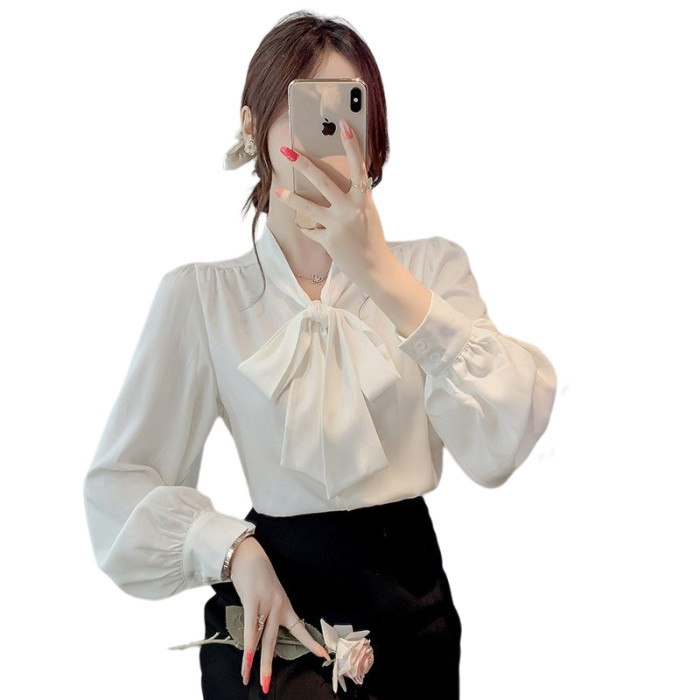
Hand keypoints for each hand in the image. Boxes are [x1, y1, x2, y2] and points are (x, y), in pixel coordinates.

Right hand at [229, 536, 329, 691]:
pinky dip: (248, 646)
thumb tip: (262, 642)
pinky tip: (246, 659)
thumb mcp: (268, 597)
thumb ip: (268, 616)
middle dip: (269, 666)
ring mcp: (266, 603)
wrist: (248, 554)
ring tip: (250, 679)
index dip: (311, 643)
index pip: (300, 628)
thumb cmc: (257, 577)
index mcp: (285, 606)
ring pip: (261, 639)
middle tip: (267, 687)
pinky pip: (250, 627)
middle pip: (274, 641)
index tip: (324, 656)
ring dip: (254, 662)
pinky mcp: (253, 600)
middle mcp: (279, 606)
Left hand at [275, 118, 391, 282]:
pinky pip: (311, 231)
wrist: (375, 268)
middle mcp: (351, 210)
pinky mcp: (329, 241)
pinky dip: (308, 229)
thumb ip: (355, 197)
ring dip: (291, 198)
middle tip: (288, 152)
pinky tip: (306, 227)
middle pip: (323, 182)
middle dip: (304, 165)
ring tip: (279, 190)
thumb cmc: (370, 237)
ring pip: (308, 207)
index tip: (344, 125)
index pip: (357, 167)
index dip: (351, 146)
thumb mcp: (367, 213)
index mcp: (364, 200)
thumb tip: (335, 180)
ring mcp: (338, 226)